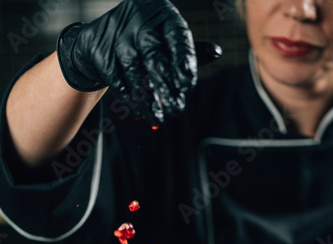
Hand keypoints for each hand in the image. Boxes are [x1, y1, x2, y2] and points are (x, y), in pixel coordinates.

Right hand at [57, 0, 198, 125]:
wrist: (101, 38)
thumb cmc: (143, 40)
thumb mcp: (167, 38)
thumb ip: (187, 50)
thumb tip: (216, 52)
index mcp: (162, 15)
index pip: (177, 38)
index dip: (183, 62)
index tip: (187, 86)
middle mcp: (140, 23)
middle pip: (155, 58)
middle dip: (166, 88)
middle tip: (176, 110)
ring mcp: (118, 37)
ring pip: (135, 74)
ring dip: (147, 101)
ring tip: (158, 119)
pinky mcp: (101, 52)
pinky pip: (116, 80)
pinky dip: (129, 99)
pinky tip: (140, 112)